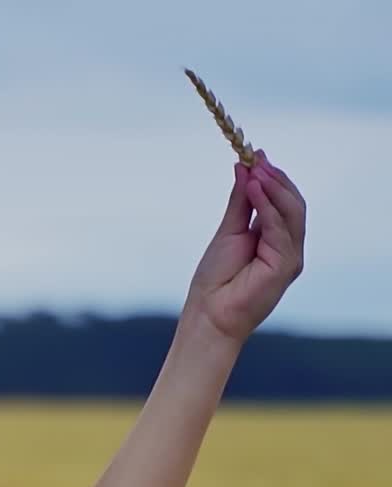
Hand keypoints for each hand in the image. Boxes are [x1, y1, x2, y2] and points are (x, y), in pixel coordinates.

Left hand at [183, 149, 306, 344]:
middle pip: (292, 203)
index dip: (271, 177)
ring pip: (292, 212)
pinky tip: (253, 190)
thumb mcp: (228, 232)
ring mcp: (290, 256)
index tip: (255, 155)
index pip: (281, 201)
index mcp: (273, 239)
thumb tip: (244, 168)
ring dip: (273, 188)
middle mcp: (286, 247)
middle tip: (256, 159)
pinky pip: (281, 228)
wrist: (209, 315)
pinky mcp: (287, 264)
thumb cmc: (215, 281)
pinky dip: (268, 205)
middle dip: (275, 178)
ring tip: (255, 171)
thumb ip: (240, 202)